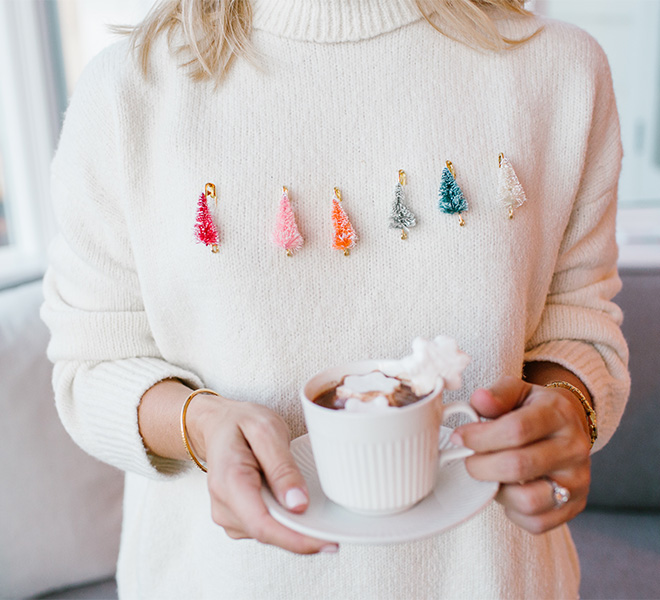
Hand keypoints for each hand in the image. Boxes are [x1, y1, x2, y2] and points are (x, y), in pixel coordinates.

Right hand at [188, 394, 337, 553]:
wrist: (220, 425)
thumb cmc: (242, 423)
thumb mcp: (266, 431)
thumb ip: (282, 467)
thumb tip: (298, 505)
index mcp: (229, 481)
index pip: (262, 524)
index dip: (296, 539)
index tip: (326, 542)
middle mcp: (223, 505)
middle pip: (268, 533)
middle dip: (302, 537)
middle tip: (336, 533)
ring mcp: (227, 515)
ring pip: (268, 534)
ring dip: (294, 529)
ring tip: (317, 513)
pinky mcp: (237, 519)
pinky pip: (265, 528)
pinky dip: (285, 523)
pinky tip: (298, 508)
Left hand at [451, 375, 591, 533]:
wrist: (569, 426)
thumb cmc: (534, 409)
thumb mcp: (517, 391)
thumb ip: (497, 395)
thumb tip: (478, 400)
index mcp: (558, 413)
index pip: (516, 429)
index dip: (480, 437)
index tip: (459, 437)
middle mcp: (574, 448)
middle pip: (518, 466)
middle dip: (481, 465)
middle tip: (469, 460)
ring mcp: (577, 480)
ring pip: (528, 500)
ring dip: (497, 491)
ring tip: (490, 475)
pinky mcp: (575, 506)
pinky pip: (536, 522)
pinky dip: (513, 511)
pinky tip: (508, 489)